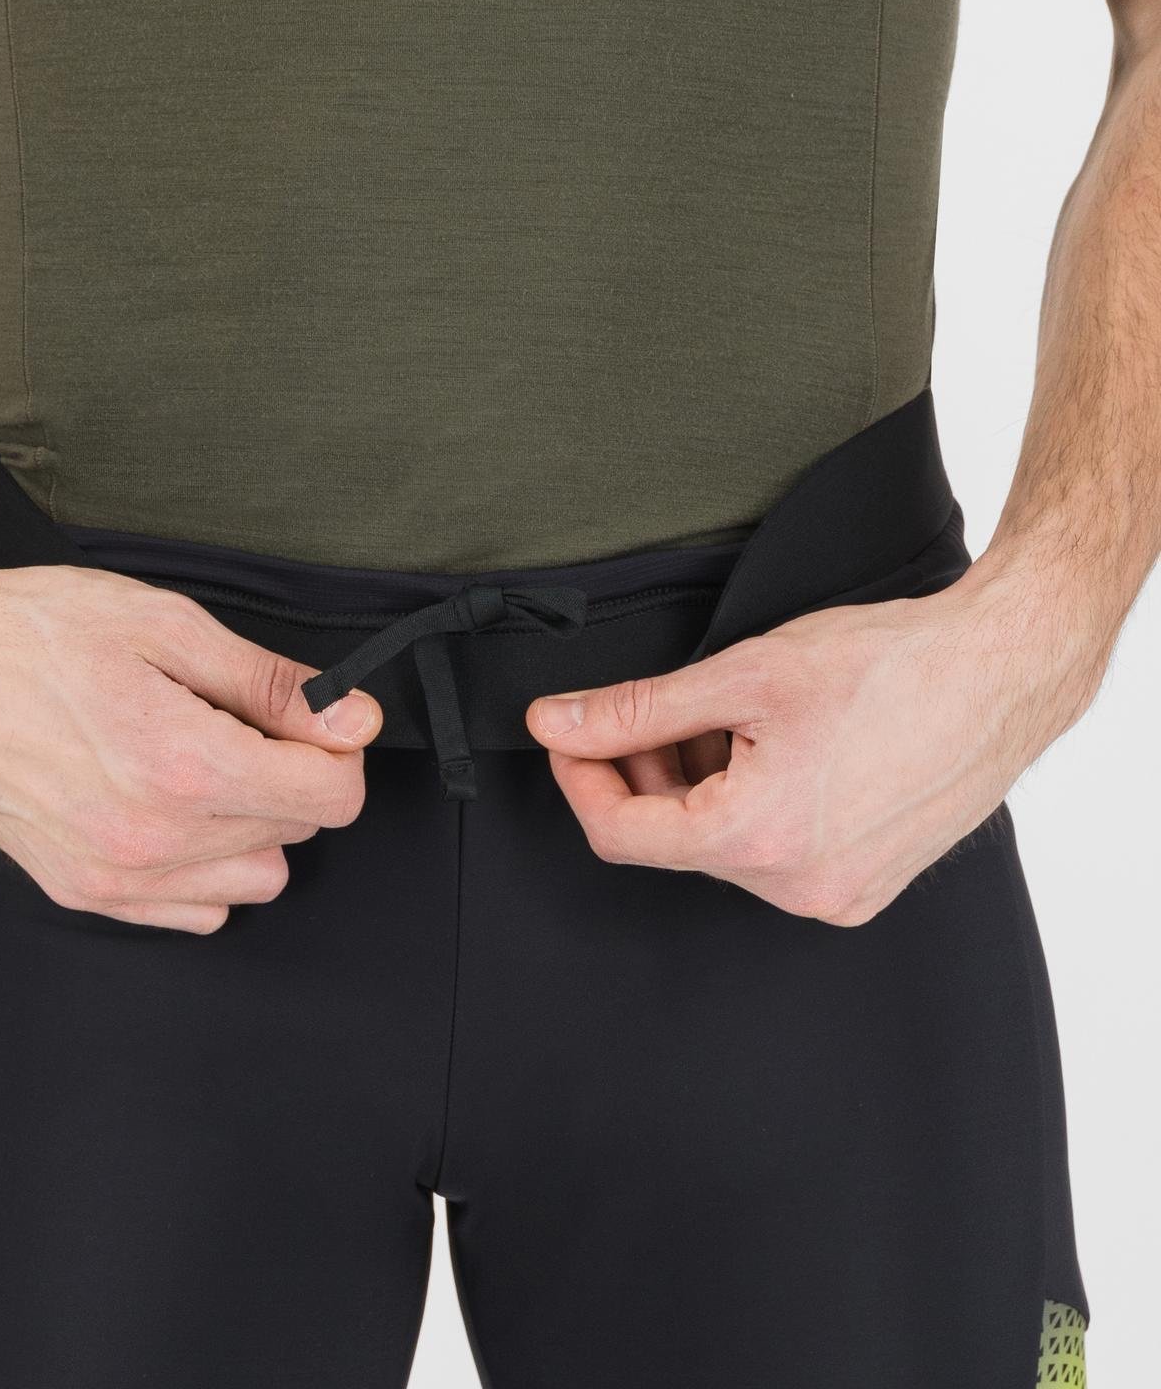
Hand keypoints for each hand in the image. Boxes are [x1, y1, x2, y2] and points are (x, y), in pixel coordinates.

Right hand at [0, 540, 379, 932]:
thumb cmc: (37, 631)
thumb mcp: (171, 628)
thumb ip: (274, 685)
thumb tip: (355, 721)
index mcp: (183, 765)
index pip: (332, 798)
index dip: (337, 753)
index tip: (314, 725)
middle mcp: (153, 836)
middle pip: (297, 833)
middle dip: (289, 777)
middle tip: (236, 724)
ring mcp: (116, 873)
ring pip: (257, 879)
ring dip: (254, 827)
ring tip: (202, 767)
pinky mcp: (84, 890)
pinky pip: (197, 911)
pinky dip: (205, 867)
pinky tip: (171, 809)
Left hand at [526, 565, 1108, 924]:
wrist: (1004, 671)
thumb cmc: (890, 664)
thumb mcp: (742, 675)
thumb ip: (635, 711)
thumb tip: (556, 723)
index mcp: (759, 840)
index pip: (619, 835)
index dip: (580, 778)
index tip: (571, 735)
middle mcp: (796, 888)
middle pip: (671, 840)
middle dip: (643, 774)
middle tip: (653, 712)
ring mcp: (835, 895)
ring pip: (721, 848)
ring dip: (697, 788)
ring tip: (726, 720)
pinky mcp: (862, 886)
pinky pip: (772, 857)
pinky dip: (748, 807)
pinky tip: (769, 750)